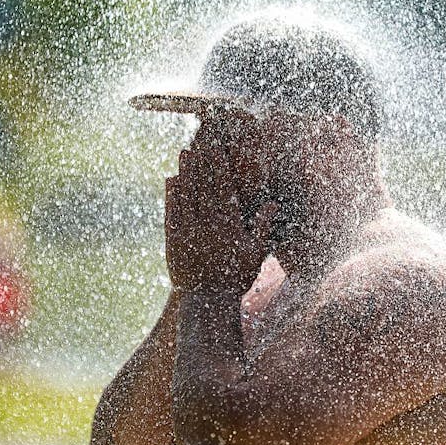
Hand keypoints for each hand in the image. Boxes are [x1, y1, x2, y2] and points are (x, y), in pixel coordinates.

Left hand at [165, 121, 266, 294]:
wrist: (208, 302)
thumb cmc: (236, 278)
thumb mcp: (256, 252)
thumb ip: (262, 225)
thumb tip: (273, 203)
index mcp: (228, 224)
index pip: (223, 188)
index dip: (219, 166)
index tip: (217, 148)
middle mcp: (207, 224)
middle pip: (204, 185)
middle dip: (202, 162)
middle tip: (200, 142)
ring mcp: (188, 231)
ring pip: (186, 195)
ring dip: (186, 172)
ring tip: (185, 153)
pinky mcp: (173, 240)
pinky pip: (172, 211)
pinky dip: (171, 194)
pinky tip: (172, 180)